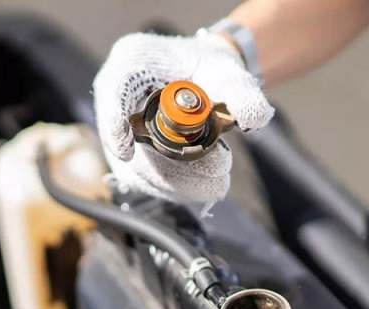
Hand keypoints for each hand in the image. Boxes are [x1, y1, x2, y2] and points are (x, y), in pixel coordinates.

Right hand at [93, 32, 272, 207]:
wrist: (205, 78)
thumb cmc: (208, 68)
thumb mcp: (228, 71)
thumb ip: (243, 92)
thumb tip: (254, 117)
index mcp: (133, 61)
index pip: (114, 92)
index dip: (114, 125)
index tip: (127, 153)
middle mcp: (119, 97)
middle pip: (127, 142)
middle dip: (170, 166)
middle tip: (218, 170)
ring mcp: (123, 129)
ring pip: (136, 169)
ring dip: (178, 182)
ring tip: (219, 179)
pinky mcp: (134, 154)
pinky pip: (147, 180)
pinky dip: (177, 188)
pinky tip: (207, 185)